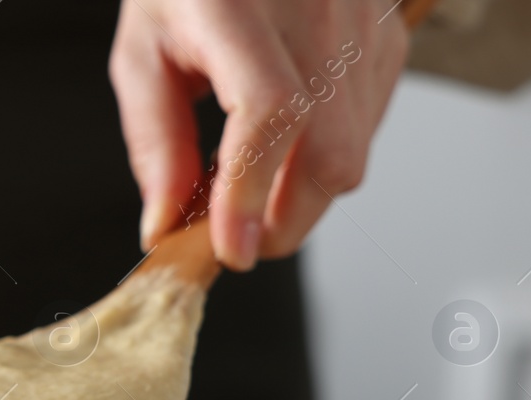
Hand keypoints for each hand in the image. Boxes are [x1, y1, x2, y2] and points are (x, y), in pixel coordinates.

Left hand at [109, 0, 407, 268]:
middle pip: (328, 153)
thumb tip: (165, 222)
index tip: (229, 246)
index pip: (269, 114)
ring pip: (354, 152)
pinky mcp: (387, 37)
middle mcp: (314, 10)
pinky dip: (325, 159)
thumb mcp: (143, 53)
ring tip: (251, 182)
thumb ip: (155, 143)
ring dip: (300, 195)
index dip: (251, 194)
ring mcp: (361, 23)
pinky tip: (286, 146)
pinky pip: (367, 128)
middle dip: (282, 222)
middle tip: (236, 236)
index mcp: (238, 8)